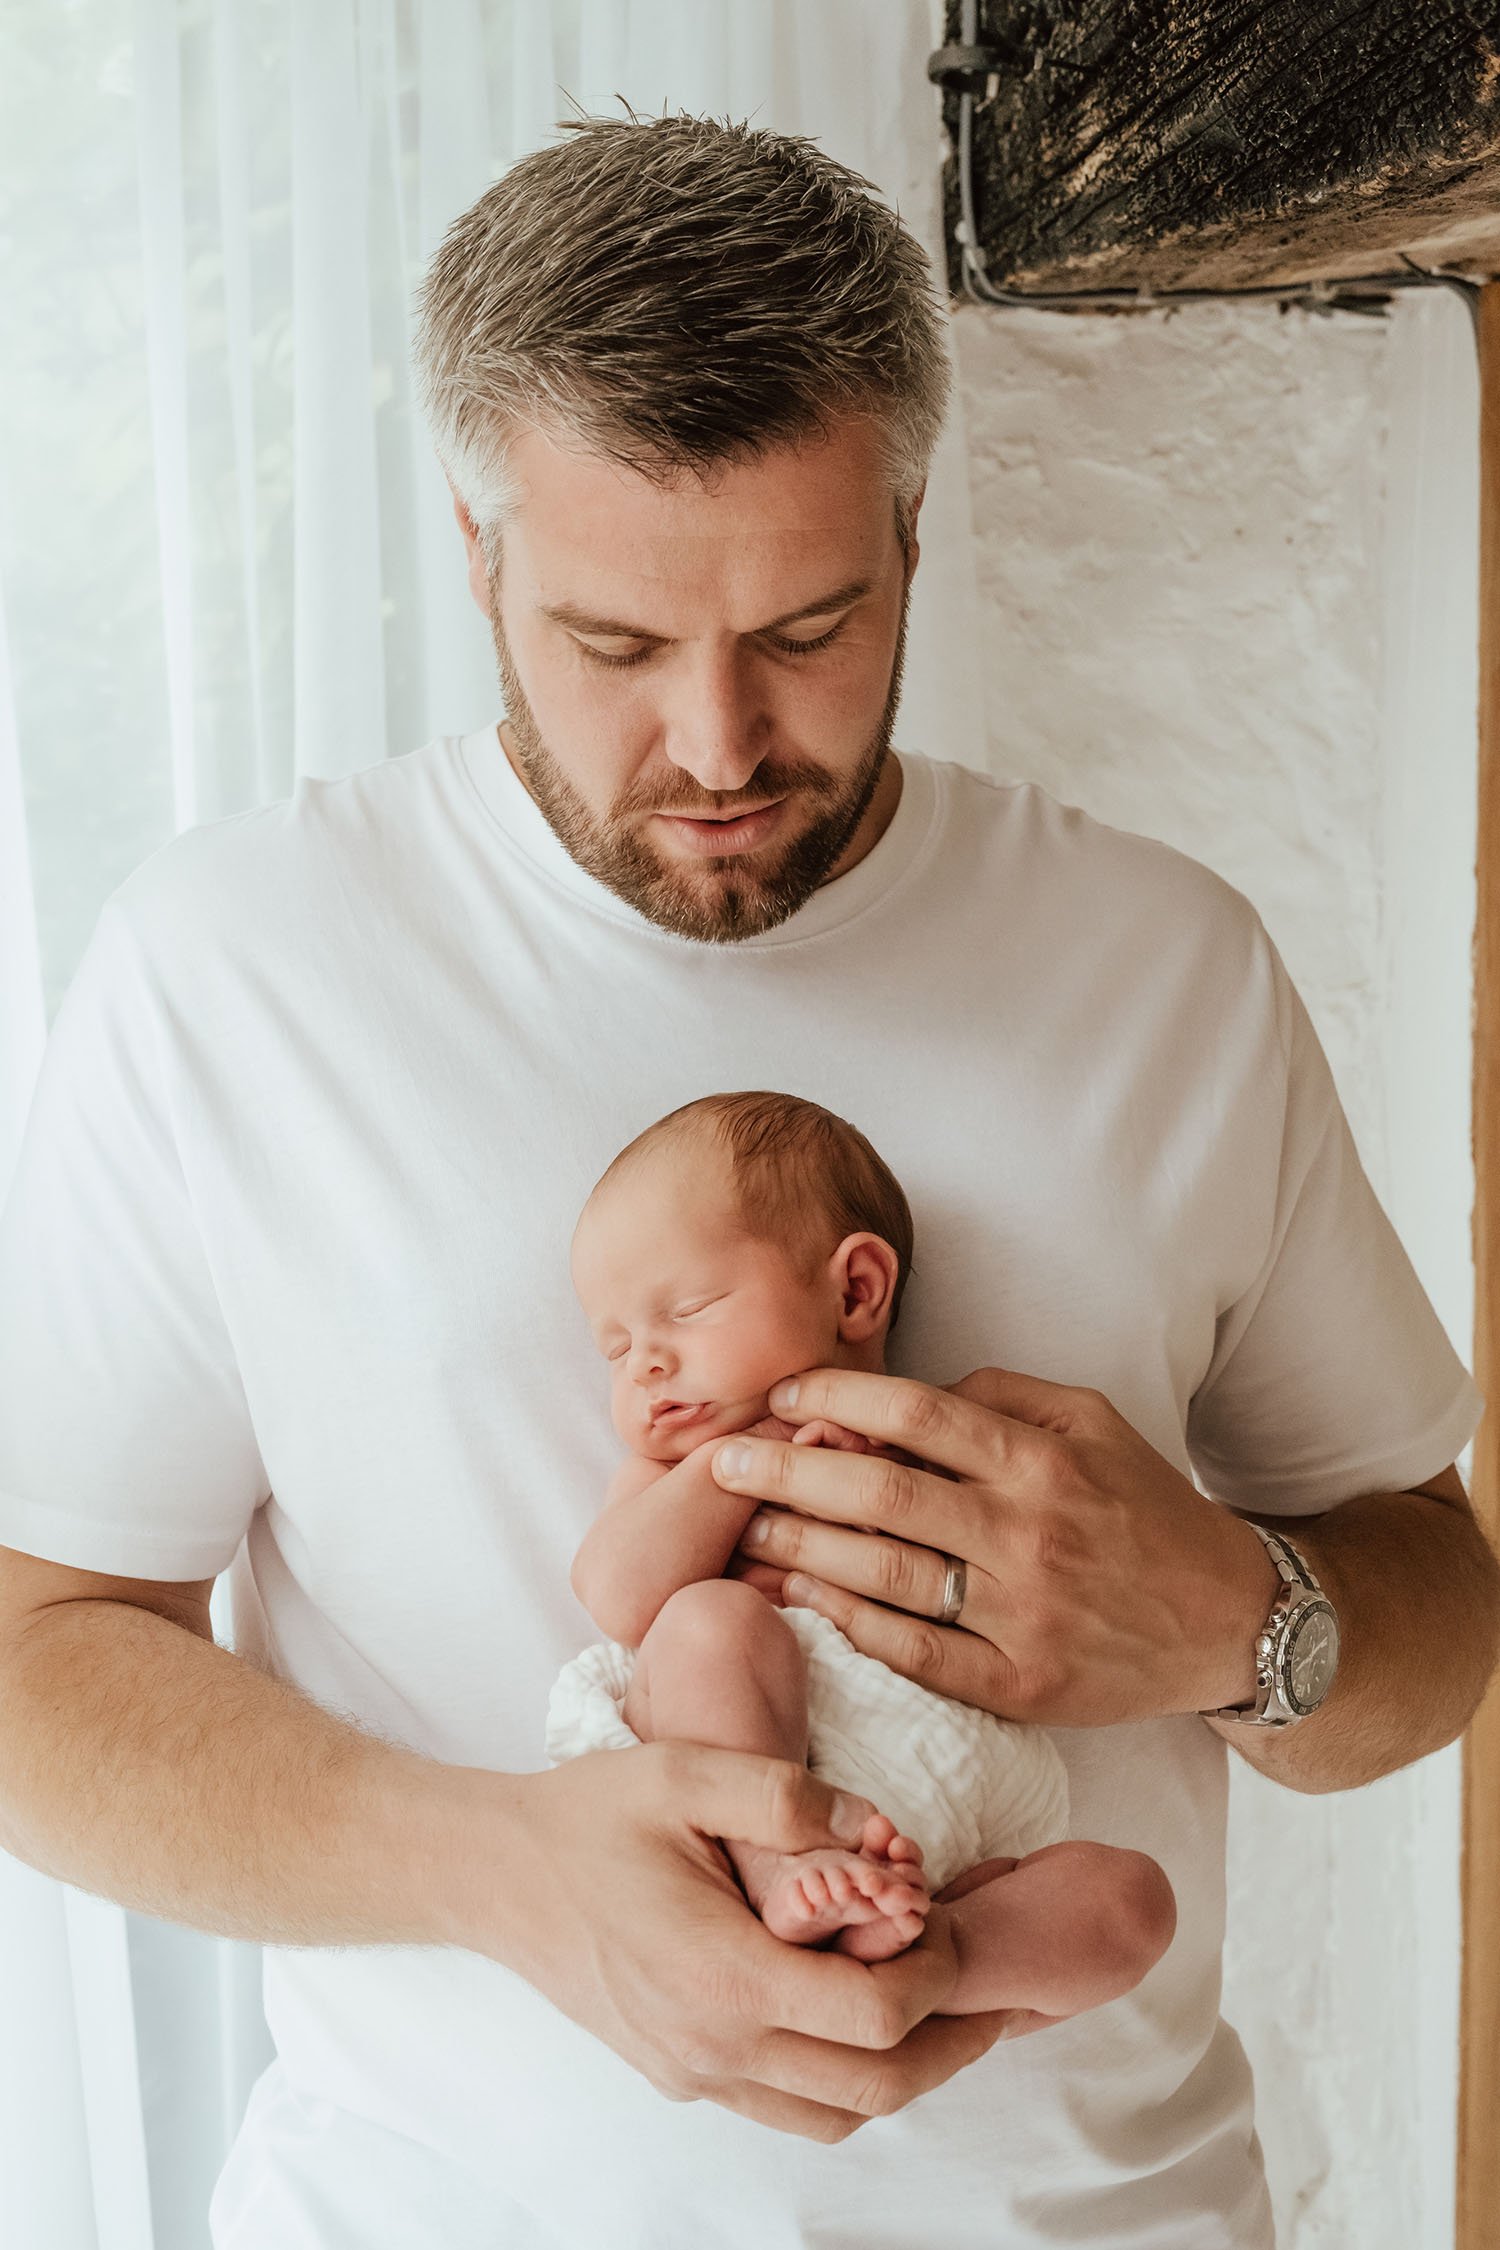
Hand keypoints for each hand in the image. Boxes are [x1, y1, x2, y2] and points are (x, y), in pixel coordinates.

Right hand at [475, 1744, 1012, 2138]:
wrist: (495, 1875)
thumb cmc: (588, 1817)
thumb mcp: (686, 1774)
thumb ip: (790, 1797)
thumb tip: (882, 1829)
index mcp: (725, 1976)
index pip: (877, 2016)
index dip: (939, 1973)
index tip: (952, 1915)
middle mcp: (715, 2047)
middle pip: (878, 2087)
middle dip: (952, 2040)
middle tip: (994, 1987)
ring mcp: (697, 2073)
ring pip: (838, 2115)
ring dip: (906, 2071)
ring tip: (945, 2009)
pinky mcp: (682, 2076)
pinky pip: (789, 2109)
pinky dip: (846, 2080)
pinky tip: (861, 2017)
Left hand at [717, 1366, 1277, 1725]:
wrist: (1229, 1621)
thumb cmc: (1146, 1508)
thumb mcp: (1093, 1422)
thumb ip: (1001, 1395)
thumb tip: (906, 1391)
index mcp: (1041, 1459)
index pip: (915, 1413)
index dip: (836, 1399)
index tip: (781, 1396)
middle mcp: (1028, 1534)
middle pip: (881, 1494)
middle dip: (788, 1474)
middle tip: (723, 1461)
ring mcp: (1021, 1616)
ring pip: (885, 1575)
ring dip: (799, 1550)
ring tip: (739, 1531)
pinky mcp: (1018, 1686)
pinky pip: (914, 1653)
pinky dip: (848, 1624)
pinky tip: (797, 1598)